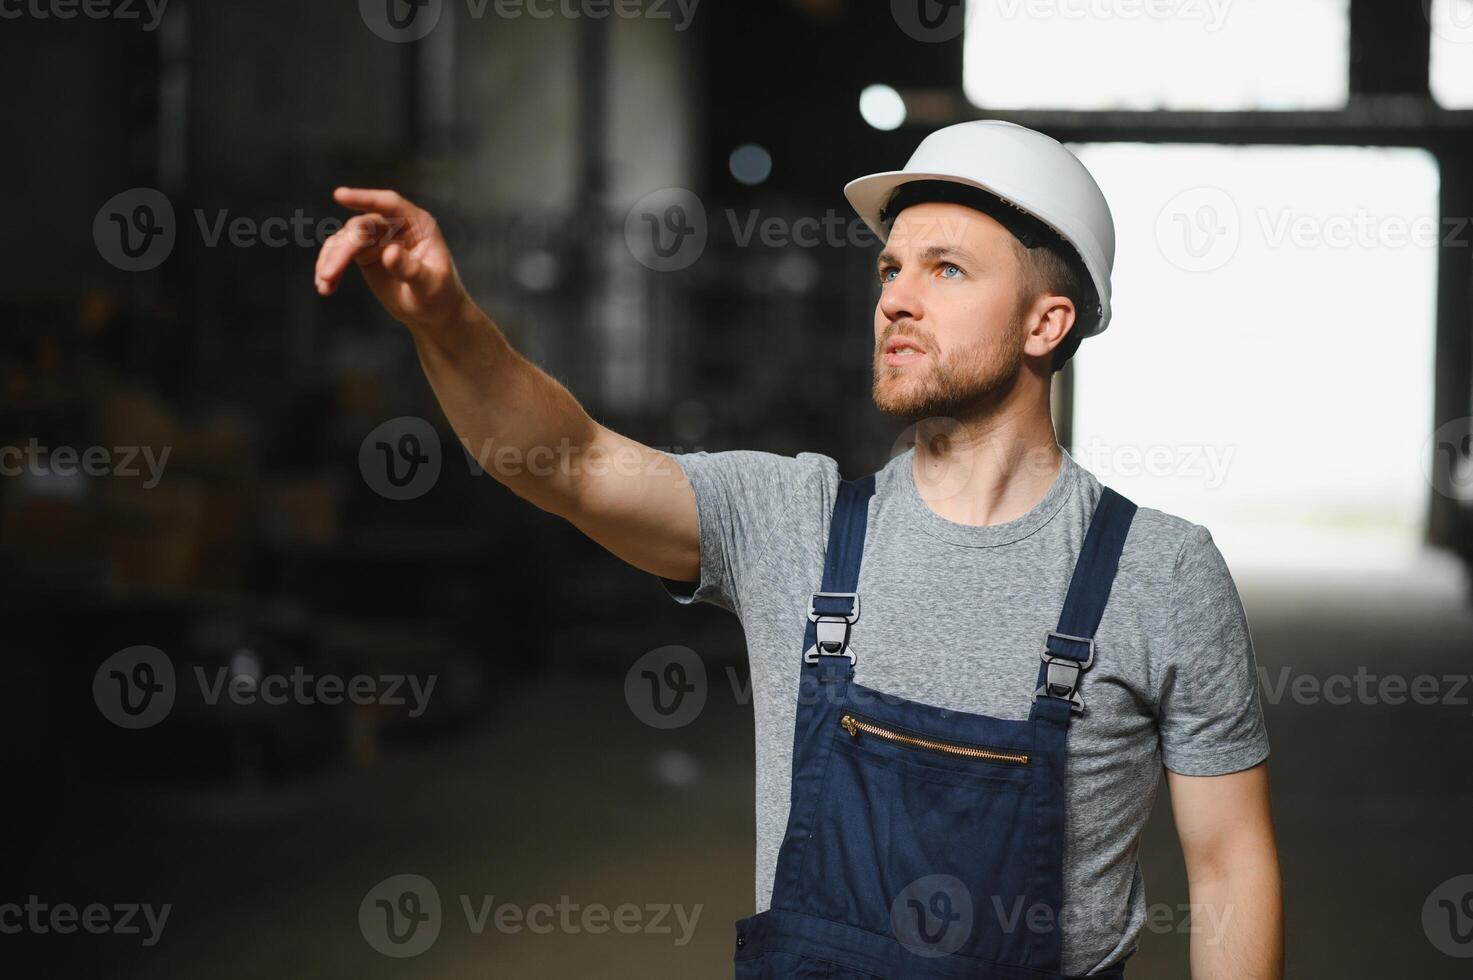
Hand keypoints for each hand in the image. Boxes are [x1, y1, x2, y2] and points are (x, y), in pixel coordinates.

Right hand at [314, 187, 469, 331]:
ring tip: (324, 284)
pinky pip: (339, 254)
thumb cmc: (440, 296)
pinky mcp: (364, 253)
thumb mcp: (430, 285)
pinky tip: (324, 288)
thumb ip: (410, 268)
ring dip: (331, 260)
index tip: (339, 195)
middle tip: (328, 275)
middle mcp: (395, 225)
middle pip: (361, 227)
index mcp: (418, 224)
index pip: (390, 204)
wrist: (433, 312)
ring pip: (345, 239)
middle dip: (342, 250)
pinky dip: (330, 268)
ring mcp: (377, 238)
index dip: (365, 199)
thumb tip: (389, 252)